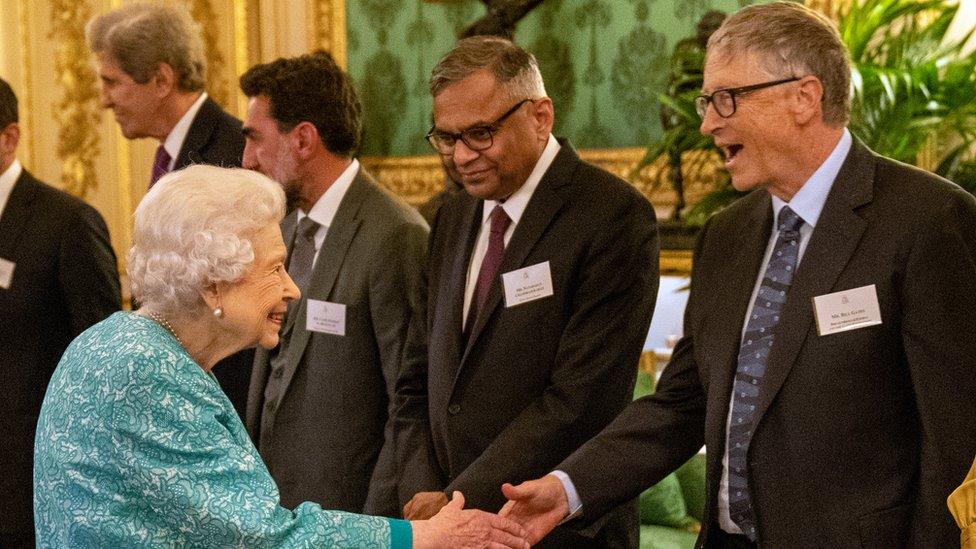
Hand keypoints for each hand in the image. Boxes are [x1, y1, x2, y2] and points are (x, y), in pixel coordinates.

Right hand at [412, 491, 528, 548]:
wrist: (436, 536)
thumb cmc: (442, 523)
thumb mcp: (451, 508)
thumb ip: (458, 501)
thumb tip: (458, 494)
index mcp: (481, 517)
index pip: (502, 521)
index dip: (512, 526)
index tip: (519, 530)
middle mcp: (485, 530)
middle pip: (506, 535)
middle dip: (517, 539)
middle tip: (526, 543)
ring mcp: (483, 543)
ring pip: (503, 547)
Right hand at [500, 474, 568, 544]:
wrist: (560, 497)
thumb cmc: (543, 489)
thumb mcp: (529, 489)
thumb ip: (516, 492)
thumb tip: (505, 487)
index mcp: (509, 510)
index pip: (497, 522)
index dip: (494, 529)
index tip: (494, 535)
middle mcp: (513, 522)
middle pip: (503, 535)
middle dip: (502, 542)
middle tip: (504, 545)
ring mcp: (522, 531)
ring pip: (512, 543)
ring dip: (511, 546)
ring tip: (512, 548)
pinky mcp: (532, 537)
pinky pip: (523, 547)